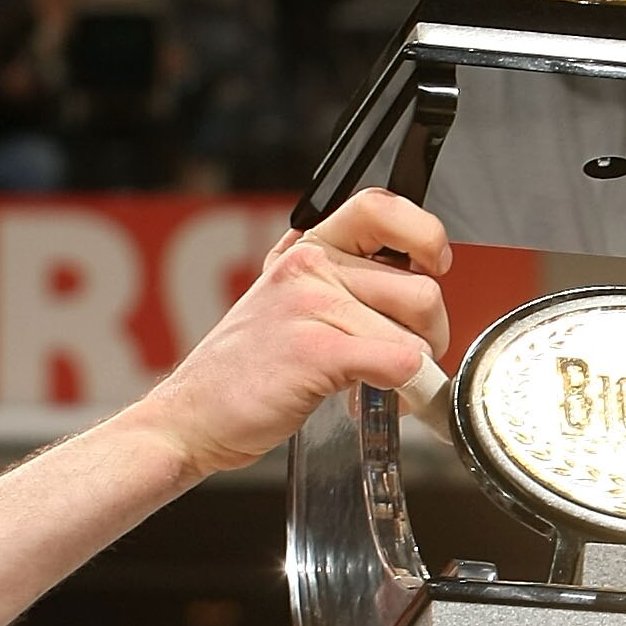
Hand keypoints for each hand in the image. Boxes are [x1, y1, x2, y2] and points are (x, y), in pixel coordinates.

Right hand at [137, 189, 449, 479]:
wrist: (192, 417)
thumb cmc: (247, 371)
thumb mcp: (288, 305)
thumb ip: (339, 287)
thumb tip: (412, 290)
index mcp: (307, 249)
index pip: (381, 208)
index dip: (424, 235)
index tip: (432, 266)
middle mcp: (309, 267)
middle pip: (421, 289)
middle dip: (430, 335)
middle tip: (401, 360)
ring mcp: (310, 306)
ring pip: (414, 334)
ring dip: (412, 372)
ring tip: (374, 384)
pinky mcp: (315, 350)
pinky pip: (400, 362)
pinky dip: (403, 392)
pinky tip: (366, 400)